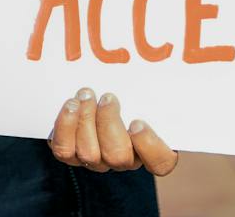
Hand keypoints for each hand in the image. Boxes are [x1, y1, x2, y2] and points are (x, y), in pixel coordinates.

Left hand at [47, 89, 177, 175]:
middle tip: (108, 97)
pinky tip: (71, 105)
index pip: (160, 162)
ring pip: (89, 154)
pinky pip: (64, 150)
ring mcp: (97, 160)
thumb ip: (163, 90)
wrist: (96, 96)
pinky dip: (66, 126)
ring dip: (86, 120)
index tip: (138, 122)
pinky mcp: (72, 154)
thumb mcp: (149, 92)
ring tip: (86, 95)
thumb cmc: (131, 94)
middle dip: (109, 124)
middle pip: (118, 157)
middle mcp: (124, 160)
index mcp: (152, 148)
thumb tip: (170, 73)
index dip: (149, 146)